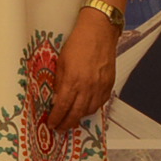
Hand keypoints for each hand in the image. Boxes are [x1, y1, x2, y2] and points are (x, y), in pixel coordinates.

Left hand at [48, 7, 120, 129]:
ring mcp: (100, 86)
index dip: (56, 118)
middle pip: (76, 113)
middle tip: (60, 128)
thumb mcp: (61, 61)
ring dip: (79, 117)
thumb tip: (56, 96)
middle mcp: (88, 86)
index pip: (62, 106)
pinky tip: (86, 108)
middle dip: (67, 123)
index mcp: (73, 80)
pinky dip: (92, 108)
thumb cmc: (78, 43)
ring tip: (71, 119)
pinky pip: (101, 102)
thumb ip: (59, 81)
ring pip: (90, 110)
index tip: (51, 124)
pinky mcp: (109, 84)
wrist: (99, 32)